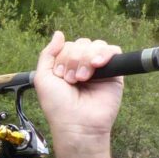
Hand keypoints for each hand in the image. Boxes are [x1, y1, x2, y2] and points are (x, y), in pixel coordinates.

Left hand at [33, 31, 123, 153]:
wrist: (76, 124)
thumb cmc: (58, 106)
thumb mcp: (43, 78)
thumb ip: (47, 54)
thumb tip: (58, 33)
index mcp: (67, 66)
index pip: (67, 45)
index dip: (63, 56)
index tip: (60, 76)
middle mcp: (83, 66)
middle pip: (81, 44)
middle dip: (73, 59)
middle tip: (71, 80)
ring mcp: (99, 69)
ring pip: (96, 45)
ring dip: (85, 59)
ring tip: (82, 78)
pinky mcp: (115, 73)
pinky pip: (114, 50)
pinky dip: (104, 54)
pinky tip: (96, 65)